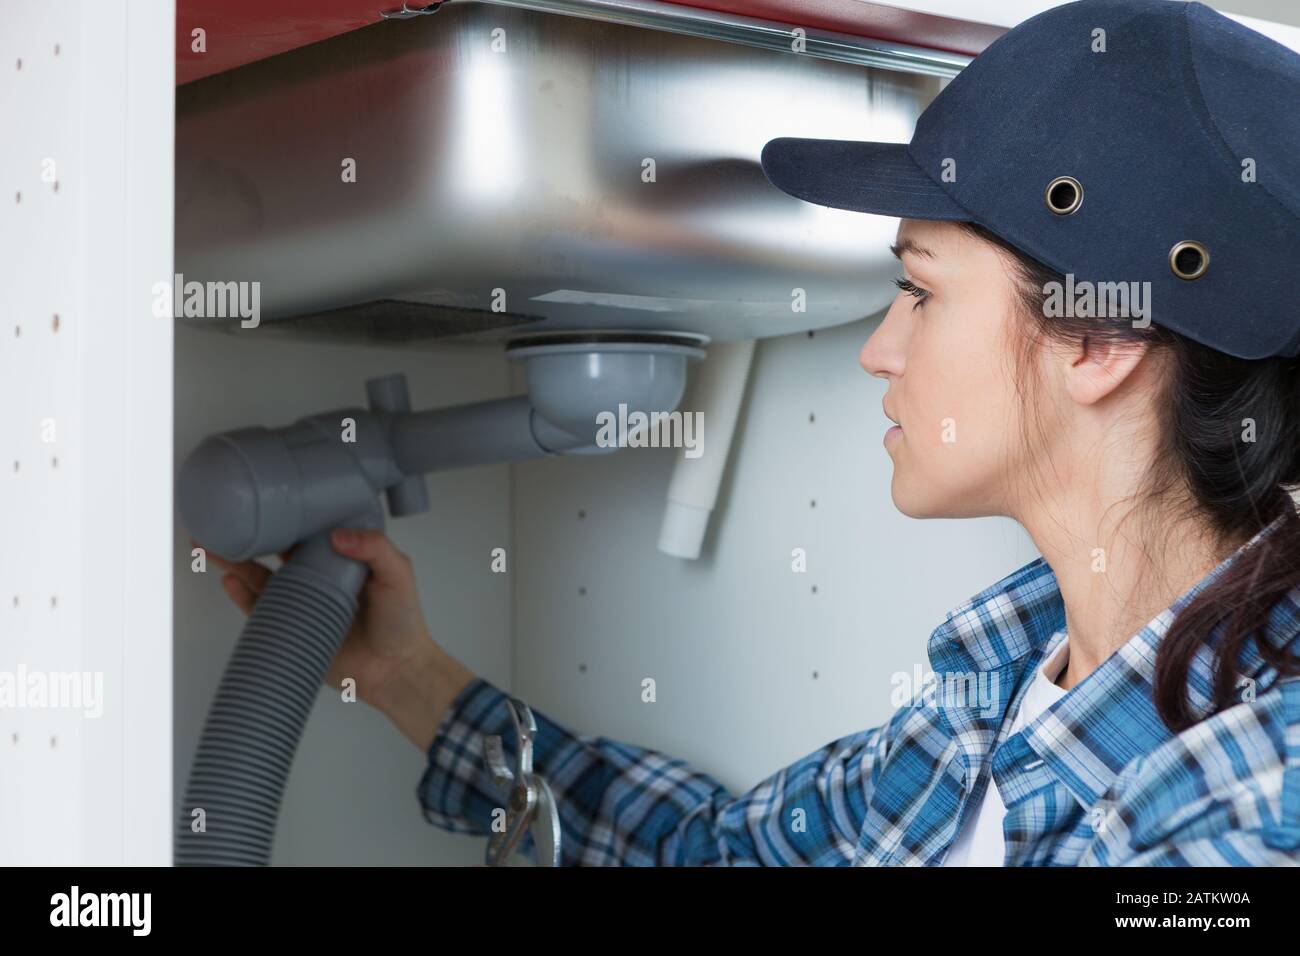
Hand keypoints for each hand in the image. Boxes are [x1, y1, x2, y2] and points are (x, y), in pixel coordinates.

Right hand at [199, 529, 474, 749]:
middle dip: (250, 535)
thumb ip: (376, 549)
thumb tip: (338, 535)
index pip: (309, 530)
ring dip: (236, 562)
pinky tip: (230, 581)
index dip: (288, 515)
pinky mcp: (291, 628)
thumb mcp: (398, 575)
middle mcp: (318, 576)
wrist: (395, 671)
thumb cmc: (403, 623)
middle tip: (226, 521)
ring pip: (261, 577)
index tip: (266, 500)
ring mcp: (303, 602)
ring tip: (212, 547)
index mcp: (341, 558)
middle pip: (277, 550)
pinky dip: (243, 595)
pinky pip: (260, 610)